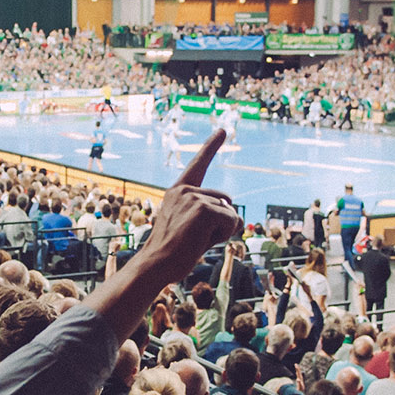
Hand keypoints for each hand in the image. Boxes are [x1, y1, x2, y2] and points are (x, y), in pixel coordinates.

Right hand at [132, 131, 240, 283]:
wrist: (156, 264)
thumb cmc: (172, 253)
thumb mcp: (189, 228)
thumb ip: (210, 217)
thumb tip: (238, 220)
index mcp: (178, 191)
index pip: (198, 165)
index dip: (212, 147)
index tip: (224, 130)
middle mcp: (185, 190)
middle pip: (225, 202)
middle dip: (222, 222)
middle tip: (196, 238)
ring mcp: (193, 198)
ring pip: (229, 214)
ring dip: (222, 231)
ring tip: (195, 241)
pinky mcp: (203, 210)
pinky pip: (231, 221)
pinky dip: (224, 235)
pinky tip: (201, 241)